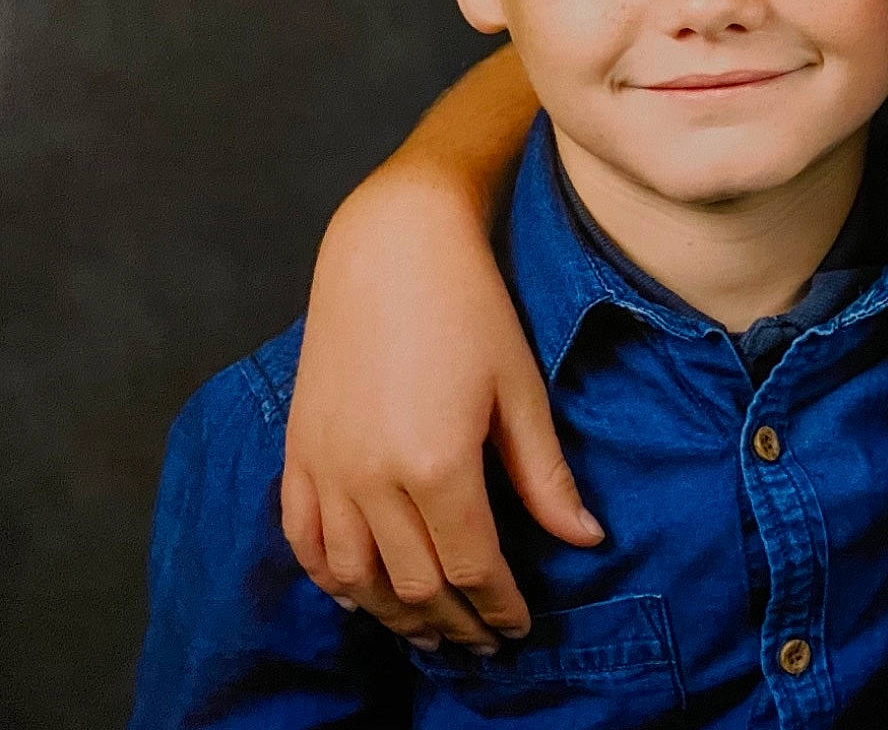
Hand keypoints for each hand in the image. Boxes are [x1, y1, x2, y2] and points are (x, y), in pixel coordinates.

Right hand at [281, 167, 602, 652]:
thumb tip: (585, 540)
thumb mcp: (522, 391)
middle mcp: (372, 479)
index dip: (500, 608)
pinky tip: (359, 596)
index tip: (521, 626)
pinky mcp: (298, 452)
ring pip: (354, 579)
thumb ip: (545, 476)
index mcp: (436, 465)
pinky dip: (332, 580)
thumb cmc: (470, 308)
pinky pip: (304, 541)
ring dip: (394, 615)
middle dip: (454, 624)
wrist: (390, 247)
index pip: (473, 569)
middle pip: (415, 586)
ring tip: (430, 632)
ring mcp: (326, 468)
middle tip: (483, 643)